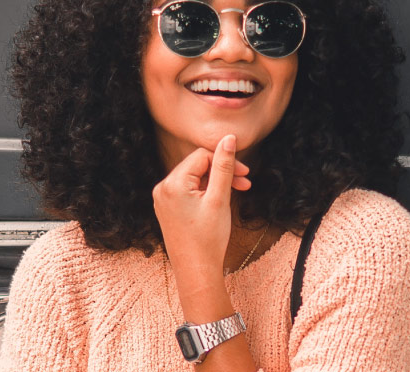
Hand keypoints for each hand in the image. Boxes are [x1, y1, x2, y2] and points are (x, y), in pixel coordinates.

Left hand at [153, 135, 250, 273]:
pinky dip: (205, 192)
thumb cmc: (208, 238)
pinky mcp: (167, 209)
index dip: (226, 161)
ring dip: (215, 182)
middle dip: (222, 172)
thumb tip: (229, 137)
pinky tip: (219, 202)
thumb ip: (224, 166)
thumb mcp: (220, 198)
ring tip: (235, 194)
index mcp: (172, 183)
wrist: (196, 272)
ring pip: (194, 178)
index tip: (246, 174)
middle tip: (245, 184)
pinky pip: (188, 191)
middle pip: (197, 166)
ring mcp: (163, 200)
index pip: (202, 157)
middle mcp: (162, 188)